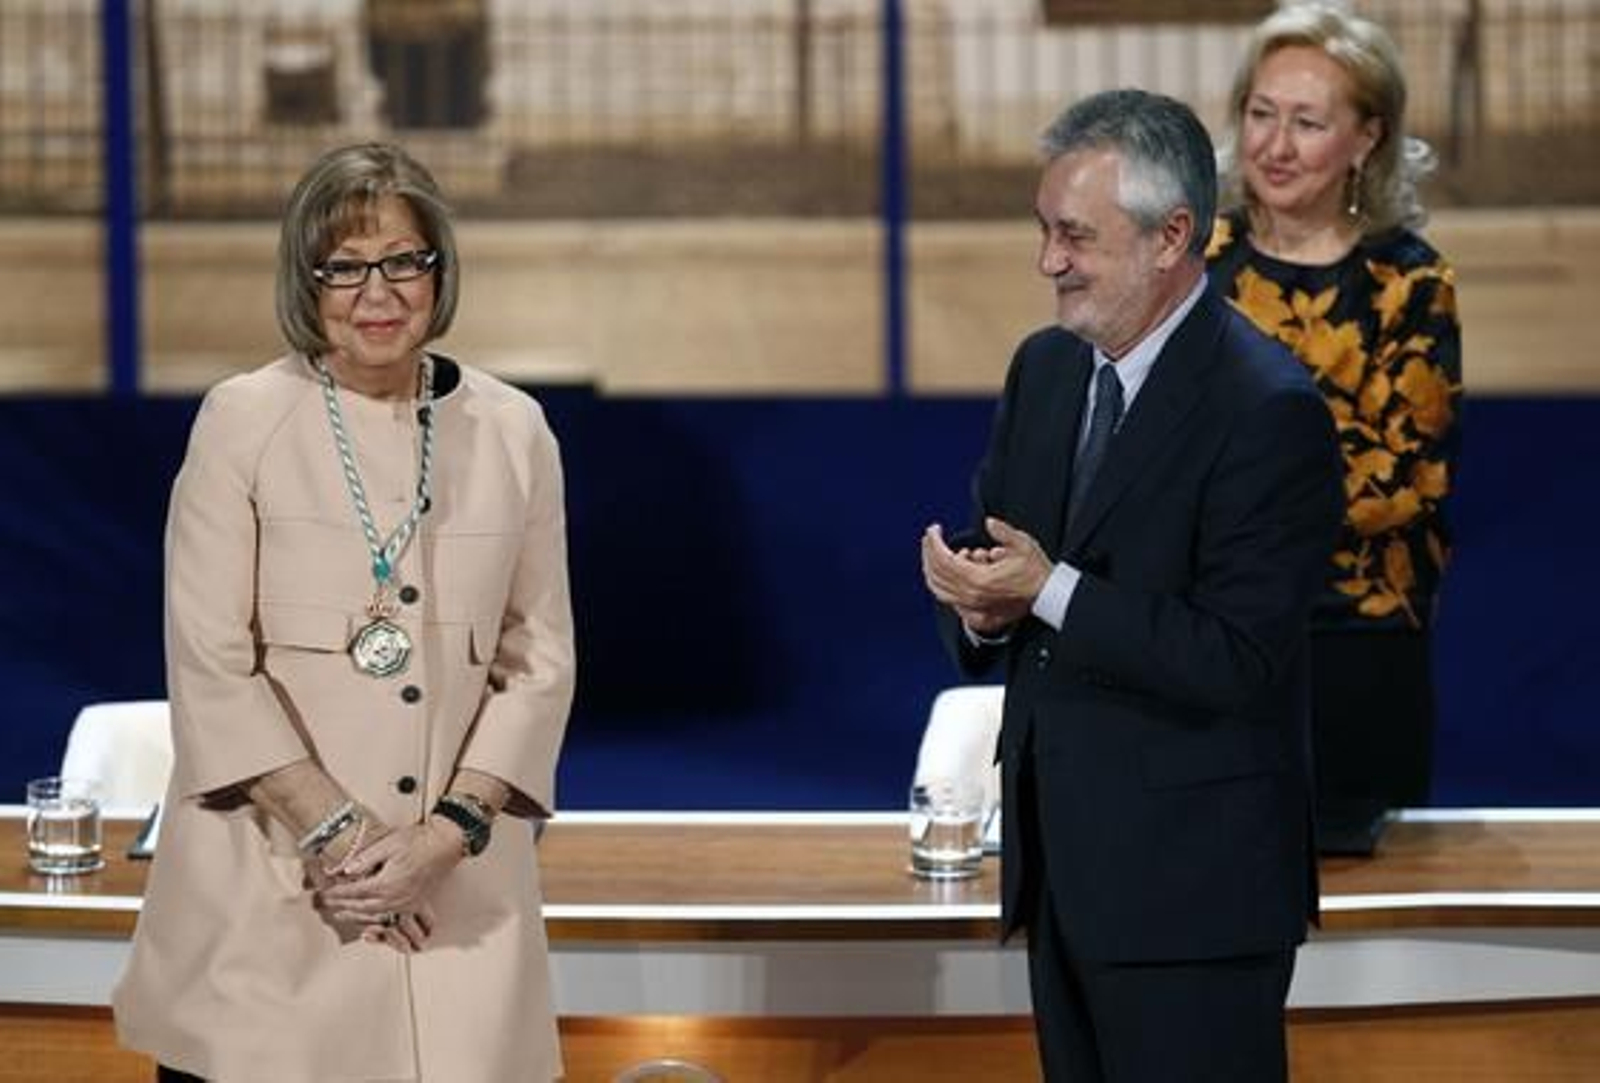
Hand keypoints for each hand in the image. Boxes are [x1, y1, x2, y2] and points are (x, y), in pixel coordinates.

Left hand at [316, 819, 462, 947]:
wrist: (445, 843)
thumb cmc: (419, 841)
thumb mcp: (387, 844)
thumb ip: (365, 859)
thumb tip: (345, 871)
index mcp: (386, 883)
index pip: (354, 892)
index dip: (336, 894)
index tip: (324, 894)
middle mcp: (396, 898)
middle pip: (362, 907)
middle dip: (342, 907)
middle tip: (326, 906)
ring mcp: (407, 903)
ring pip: (376, 916)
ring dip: (357, 917)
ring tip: (343, 916)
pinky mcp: (416, 903)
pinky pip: (394, 919)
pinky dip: (380, 923)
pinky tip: (374, 924)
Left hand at [921, 517, 1051, 630]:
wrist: (1047, 597)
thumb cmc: (1035, 571)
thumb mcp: (1022, 544)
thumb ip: (1002, 531)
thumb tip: (988, 522)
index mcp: (979, 580)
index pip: (944, 560)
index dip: (934, 542)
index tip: (933, 529)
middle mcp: (971, 597)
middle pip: (936, 574)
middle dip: (929, 552)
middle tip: (930, 537)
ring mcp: (972, 608)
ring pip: (938, 590)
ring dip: (932, 569)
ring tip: (938, 552)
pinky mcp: (976, 615)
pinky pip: (949, 601)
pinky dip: (943, 585)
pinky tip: (951, 572)